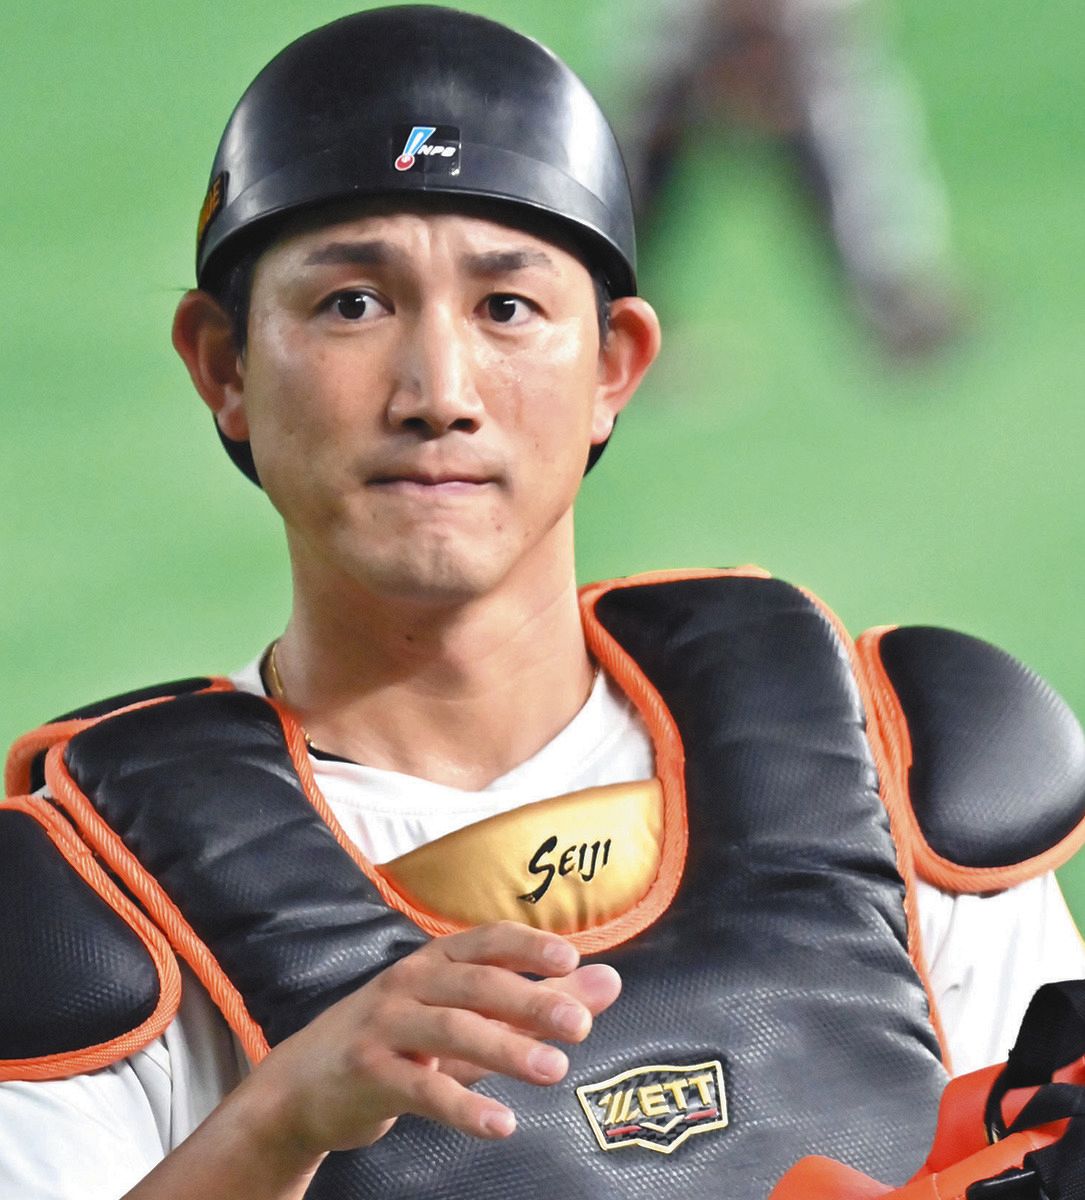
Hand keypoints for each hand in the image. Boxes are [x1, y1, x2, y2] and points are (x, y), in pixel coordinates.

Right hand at [240, 921, 620, 1162]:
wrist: (300, 1086)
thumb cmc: (397, 1043)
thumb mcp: (465, 1017)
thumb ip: (534, 1001)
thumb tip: (609, 981)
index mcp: (434, 961)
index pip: (487, 940)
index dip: (528, 945)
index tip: (572, 959)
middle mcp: (409, 982)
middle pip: (476, 983)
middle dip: (530, 1000)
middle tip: (580, 1025)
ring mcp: (385, 1025)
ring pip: (453, 1030)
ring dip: (506, 1049)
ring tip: (554, 1070)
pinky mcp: (368, 1073)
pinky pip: (422, 1089)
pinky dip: (463, 1107)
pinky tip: (501, 1123)